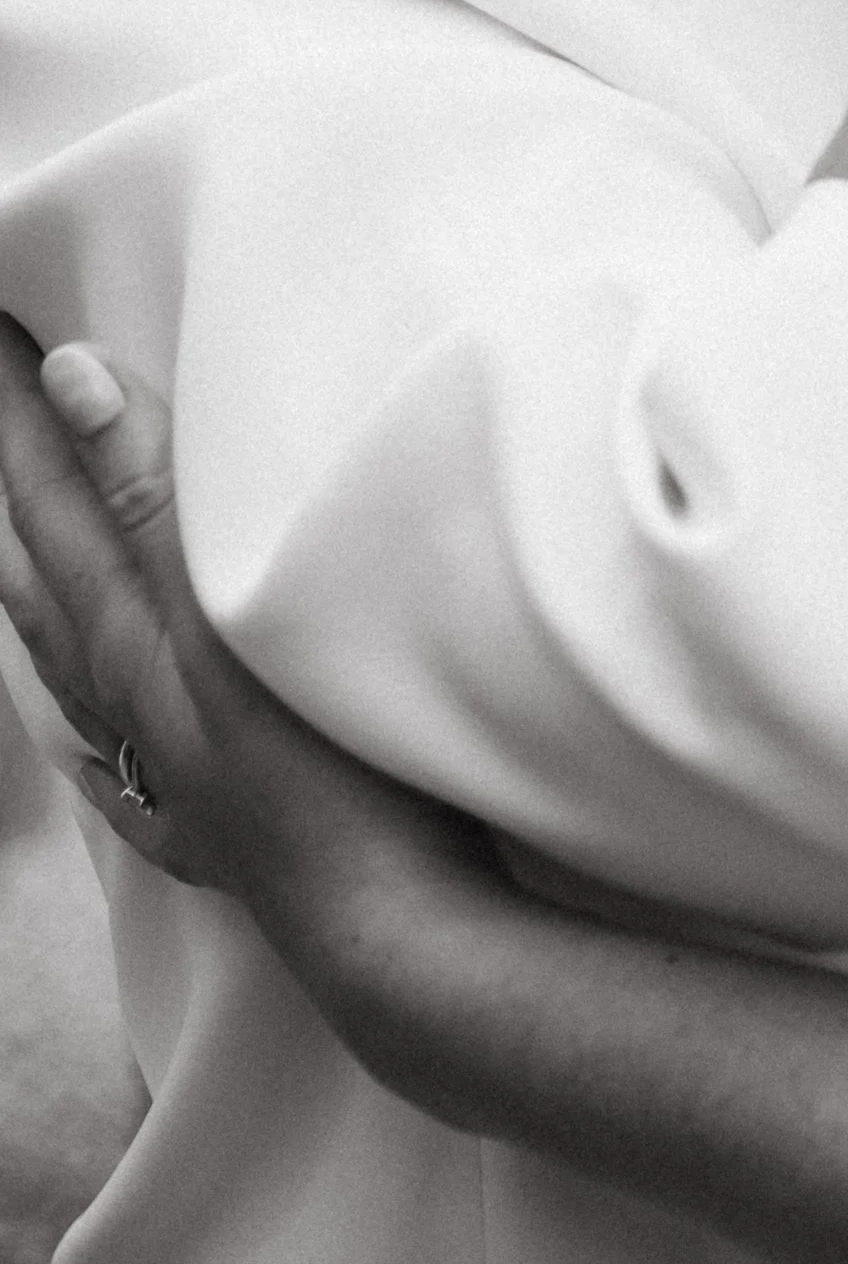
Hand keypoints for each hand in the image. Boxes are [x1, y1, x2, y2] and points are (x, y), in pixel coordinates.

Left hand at [0, 325, 491, 957]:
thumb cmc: (337, 768)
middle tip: (6, 407)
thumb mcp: (240, 609)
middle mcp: (129, 704)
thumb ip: (157, 493)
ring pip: (67, 661)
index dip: (23, 415)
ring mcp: (166, 770)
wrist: (393, 933)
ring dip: (40, 581)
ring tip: (20, 539)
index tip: (4, 330)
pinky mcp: (207, 825)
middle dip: (19, 481)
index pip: (54, 497)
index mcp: (134, 638)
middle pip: (42, 570)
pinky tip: (83, 721)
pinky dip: (79, 710)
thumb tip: (72, 377)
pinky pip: (106, 754)